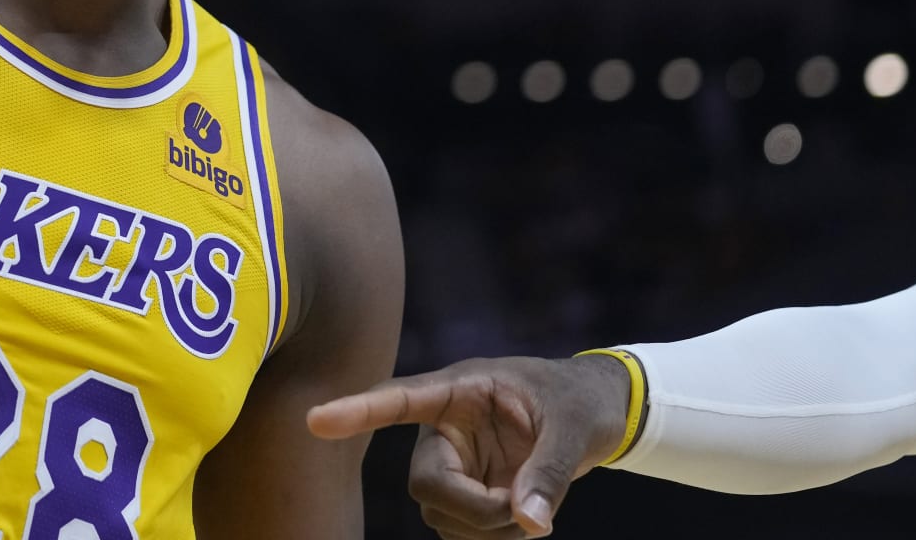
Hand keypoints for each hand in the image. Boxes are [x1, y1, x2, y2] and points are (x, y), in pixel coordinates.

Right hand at [306, 354, 631, 538]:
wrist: (600, 413)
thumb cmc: (581, 402)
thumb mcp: (575, 429)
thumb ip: (551, 473)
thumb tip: (532, 522)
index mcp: (461, 390)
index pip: (400, 399)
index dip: (358, 411)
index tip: (315, 421)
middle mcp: (445, 427)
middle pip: (426, 482)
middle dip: (472, 509)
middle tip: (527, 511)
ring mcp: (453, 462)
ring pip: (441, 513)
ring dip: (488, 528)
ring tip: (536, 509)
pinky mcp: (465, 491)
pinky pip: (459, 529)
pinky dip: (492, 536)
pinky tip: (526, 517)